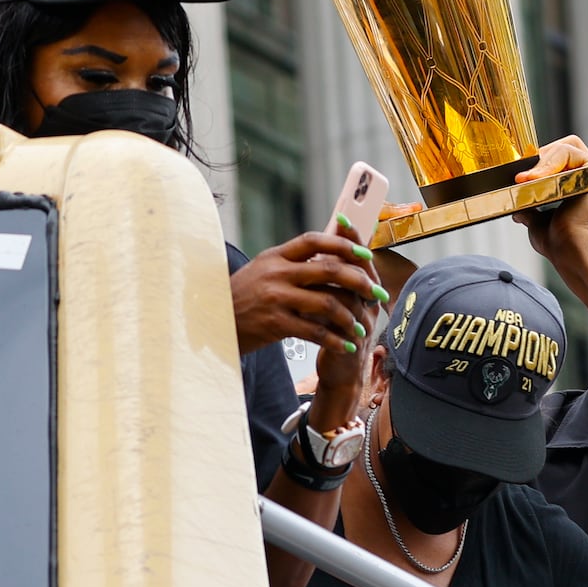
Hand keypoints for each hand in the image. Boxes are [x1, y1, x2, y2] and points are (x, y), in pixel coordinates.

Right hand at [231, 227, 385, 359]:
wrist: (211, 322)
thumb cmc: (243, 296)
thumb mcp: (263, 269)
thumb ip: (292, 262)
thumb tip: (330, 251)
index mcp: (276, 255)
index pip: (315, 240)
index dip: (344, 246)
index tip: (367, 256)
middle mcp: (277, 272)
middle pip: (329, 270)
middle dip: (360, 282)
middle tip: (377, 294)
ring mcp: (275, 298)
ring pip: (326, 303)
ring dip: (350, 317)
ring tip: (361, 327)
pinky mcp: (274, 323)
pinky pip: (314, 331)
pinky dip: (335, 340)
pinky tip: (346, 346)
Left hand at [514, 135, 587, 268]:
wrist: (567, 249)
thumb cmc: (557, 241)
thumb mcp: (538, 220)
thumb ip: (531, 208)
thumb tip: (518, 211)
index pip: (564, 158)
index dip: (543, 161)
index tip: (522, 176)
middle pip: (568, 146)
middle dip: (542, 158)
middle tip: (525, 177)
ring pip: (567, 147)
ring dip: (542, 162)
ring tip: (527, 180)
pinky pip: (570, 152)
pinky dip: (549, 163)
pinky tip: (536, 179)